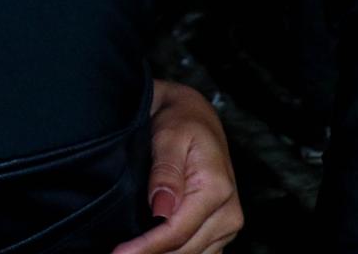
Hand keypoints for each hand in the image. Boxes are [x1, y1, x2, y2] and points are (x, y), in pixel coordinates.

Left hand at [111, 80, 242, 253]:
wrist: (196, 116)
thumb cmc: (181, 122)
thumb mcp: (169, 136)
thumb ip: (165, 173)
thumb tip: (161, 211)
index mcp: (217, 189)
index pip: (177, 231)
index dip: (146, 247)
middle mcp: (229, 213)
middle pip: (185, 250)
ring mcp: (227, 224)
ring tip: (129, 252)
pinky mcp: (220, 229)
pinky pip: (199, 252)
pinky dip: (175, 253)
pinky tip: (151, 250)